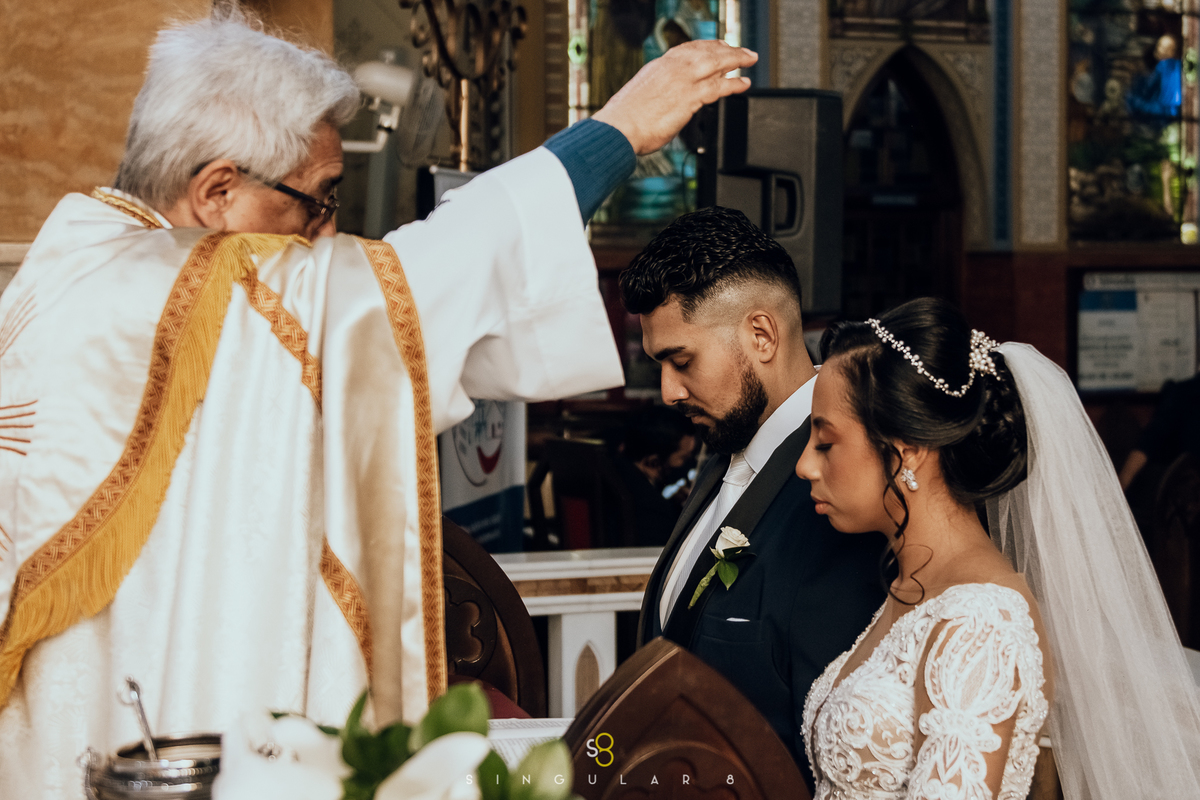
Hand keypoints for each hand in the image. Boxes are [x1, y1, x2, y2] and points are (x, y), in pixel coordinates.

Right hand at [592, 40, 758, 154]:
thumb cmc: (623, 120)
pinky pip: (719, 87)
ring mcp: (682, 81)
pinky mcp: (690, 97)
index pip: (687, 50)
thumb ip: (656, 94)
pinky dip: (734, 83)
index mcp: (658, 67)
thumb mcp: (639, 97)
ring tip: (750, 59)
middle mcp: (672, 68)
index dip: (706, 47)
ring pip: (717, 63)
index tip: (717, 46)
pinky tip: (744, 83)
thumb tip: (662, 103)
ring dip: (736, 59)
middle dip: (727, 49)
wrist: (618, 128)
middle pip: (706, 51)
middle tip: (742, 51)